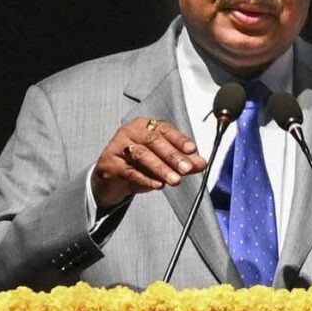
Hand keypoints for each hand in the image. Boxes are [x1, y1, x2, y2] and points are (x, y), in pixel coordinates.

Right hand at [91, 117, 206, 207]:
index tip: (192, 150)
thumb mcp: (164, 163)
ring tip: (175, 180)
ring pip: (142, 154)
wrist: (111, 180)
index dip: (179, 139)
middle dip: (172, 155)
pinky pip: (129, 170)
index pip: (165, 129)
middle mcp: (130, 131)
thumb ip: (183, 161)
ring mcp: (117, 145)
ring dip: (161, 168)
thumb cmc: (139, 166)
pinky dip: (145, 178)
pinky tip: (158, 185)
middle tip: (186, 168)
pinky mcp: (109, 163)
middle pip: (153, 140)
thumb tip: (202, 163)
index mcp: (146, 125)